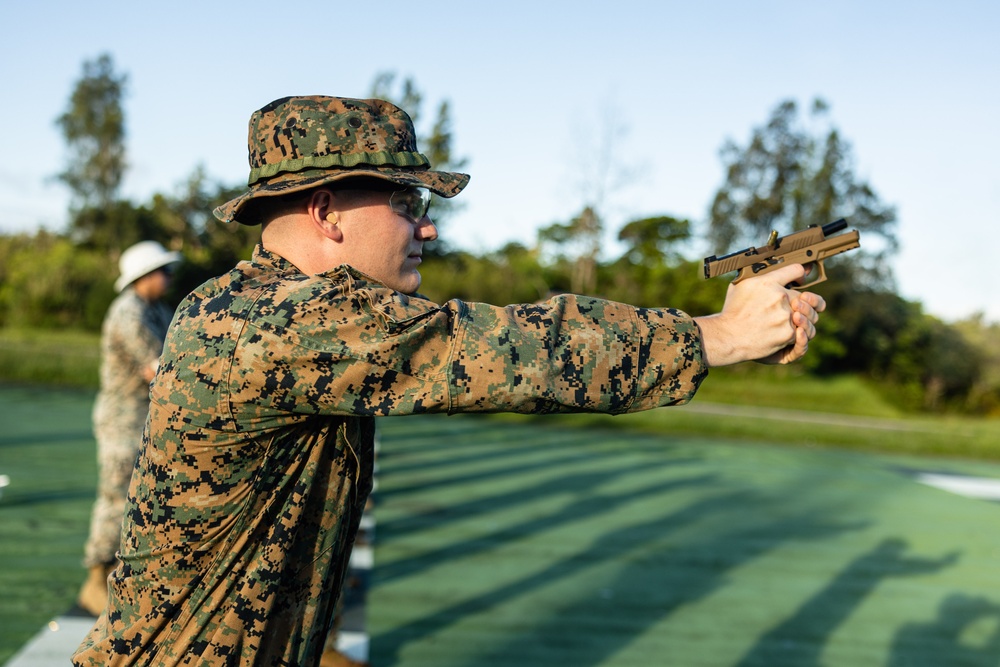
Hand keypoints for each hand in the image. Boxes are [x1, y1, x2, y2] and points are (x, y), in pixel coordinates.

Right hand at [694, 264, 825, 366]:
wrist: (728, 337)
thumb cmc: (731, 312)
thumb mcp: (739, 285)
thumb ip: (758, 277)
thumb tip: (766, 271)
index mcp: (767, 282)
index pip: (796, 270)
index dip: (799, 275)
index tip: (799, 279)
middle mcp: (779, 296)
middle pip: (802, 296)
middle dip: (797, 302)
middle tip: (787, 308)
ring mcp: (785, 315)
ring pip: (803, 314)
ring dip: (795, 318)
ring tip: (780, 323)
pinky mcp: (788, 333)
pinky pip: (799, 331)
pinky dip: (790, 333)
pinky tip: (777, 332)